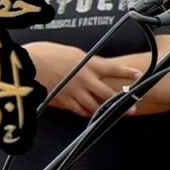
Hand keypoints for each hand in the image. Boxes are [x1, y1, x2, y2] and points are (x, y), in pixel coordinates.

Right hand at [24, 42, 141, 117]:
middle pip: (107, 93)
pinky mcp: (65, 101)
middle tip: (133, 108)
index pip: (112, 68)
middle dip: (121, 102)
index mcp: (88, 64)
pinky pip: (79, 110)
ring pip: (95, 105)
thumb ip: (86, 62)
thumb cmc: (49, 54)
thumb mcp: (73, 53)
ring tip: (114, 116)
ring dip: (105, 111)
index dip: (126, 72)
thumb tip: (96, 68)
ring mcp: (75, 92)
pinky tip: (91, 114)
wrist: (30, 65)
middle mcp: (85, 79)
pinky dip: (86, 112)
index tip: (139, 75)